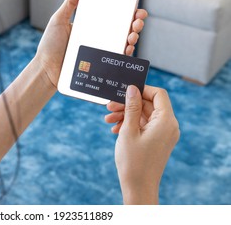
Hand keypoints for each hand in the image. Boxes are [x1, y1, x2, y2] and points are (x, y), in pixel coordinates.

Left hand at [34, 0, 147, 87]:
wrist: (45, 69)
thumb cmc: (49, 46)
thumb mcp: (58, 21)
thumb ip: (69, 5)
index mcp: (91, 27)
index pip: (113, 17)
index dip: (127, 12)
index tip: (135, 7)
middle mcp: (98, 39)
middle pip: (122, 30)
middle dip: (135, 24)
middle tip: (138, 20)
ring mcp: (99, 53)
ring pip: (122, 44)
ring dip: (133, 37)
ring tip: (132, 34)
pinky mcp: (99, 66)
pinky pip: (116, 60)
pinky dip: (125, 54)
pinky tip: (127, 48)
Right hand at [105, 85, 179, 203]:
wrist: (138, 188)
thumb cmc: (133, 161)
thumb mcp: (129, 130)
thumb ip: (131, 107)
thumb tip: (132, 89)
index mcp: (166, 121)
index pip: (158, 94)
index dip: (141, 90)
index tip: (124, 92)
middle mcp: (168, 126)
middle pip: (148, 105)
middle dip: (127, 104)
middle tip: (109, 107)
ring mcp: (163, 134)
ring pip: (144, 115)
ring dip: (126, 115)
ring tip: (108, 120)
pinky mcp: (157, 141)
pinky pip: (144, 126)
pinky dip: (130, 125)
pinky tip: (115, 130)